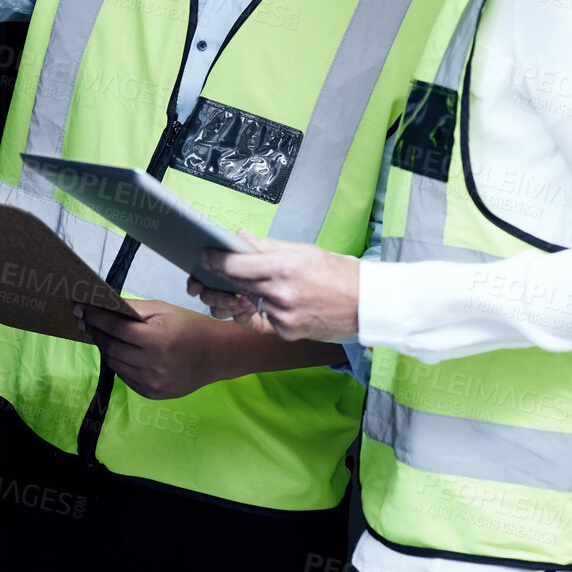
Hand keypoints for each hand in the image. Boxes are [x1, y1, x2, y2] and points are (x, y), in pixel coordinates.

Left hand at [73, 299, 229, 400]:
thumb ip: (134, 309)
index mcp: (157, 339)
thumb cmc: (190, 326)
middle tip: (90, 322)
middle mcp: (152, 364)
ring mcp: (152, 382)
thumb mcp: (164, 310)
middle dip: (98, 333)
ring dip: (107, 349)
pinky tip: (123, 353)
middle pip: (112, 348)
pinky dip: (120, 364)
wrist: (217, 355)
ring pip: (115, 364)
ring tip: (106, 337)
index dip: (95, 318)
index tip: (80, 309)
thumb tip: (104, 305)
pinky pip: (125, 377)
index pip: (116, 328)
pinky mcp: (152, 393)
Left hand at [186, 232, 358, 342]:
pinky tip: (266, 303)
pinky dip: (261, 311)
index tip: (205, 256)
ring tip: (240, 290)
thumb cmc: (338, 274)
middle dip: (221, 278)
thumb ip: (267, 246)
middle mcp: (280, 294)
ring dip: (239, 297)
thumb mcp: (303, 251)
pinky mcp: (286, 332)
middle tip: (212, 273)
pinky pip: (262, 321)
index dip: (215, 260)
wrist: (366, 304)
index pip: (234, 264)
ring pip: (246, 305)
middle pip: (235, 285)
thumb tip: (240, 238)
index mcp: (283, 267)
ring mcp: (282, 316)